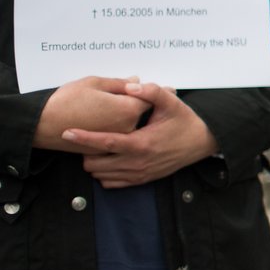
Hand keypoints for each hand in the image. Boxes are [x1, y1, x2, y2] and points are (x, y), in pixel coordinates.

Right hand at [33, 76, 148, 152]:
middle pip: (139, 111)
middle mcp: (127, 127)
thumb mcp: (94, 83)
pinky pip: (114, 134)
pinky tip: (99, 117)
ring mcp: (115, 140)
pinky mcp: (104, 148)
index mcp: (128, 109)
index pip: (150, 97)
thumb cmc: (67, 100)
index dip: (146, 90)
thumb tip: (136, 81)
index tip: (143, 86)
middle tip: (121, 94)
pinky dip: (112, 126)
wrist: (41, 125)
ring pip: (128, 123)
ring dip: (124, 114)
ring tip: (106, 105)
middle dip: (134, 101)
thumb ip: (120, 83)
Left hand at [64, 83, 218, 189]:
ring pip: (100, 175)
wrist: (203, 142)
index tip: (66, 132)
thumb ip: (151, 92)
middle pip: (95, 164)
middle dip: (86, 151)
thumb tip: (130, 85)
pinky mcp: (141, 180)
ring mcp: (139, 174)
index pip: (105, 142)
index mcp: (141, 143)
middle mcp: (137, 162)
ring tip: (97, 148)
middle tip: (88, 138)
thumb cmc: (184, 121)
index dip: (83, 138)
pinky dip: (104, 173)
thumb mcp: (171, 102)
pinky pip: (111, 183)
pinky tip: (109, 159)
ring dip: (94, 162)